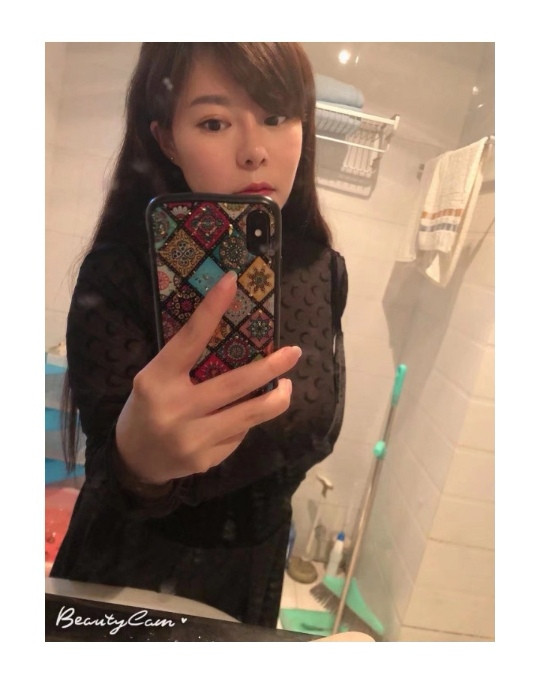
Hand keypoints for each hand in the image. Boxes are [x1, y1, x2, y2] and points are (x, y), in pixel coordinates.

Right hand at [115, 271, 300, 484]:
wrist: (134, 461)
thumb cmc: (148, 408)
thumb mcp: (156, 379)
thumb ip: (186, 364)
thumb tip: (237, 340)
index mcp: (156, 381)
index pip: (189, 340)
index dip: (211, 309)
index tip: (232, 282)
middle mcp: (174, 410)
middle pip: (234, 384)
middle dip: (271, 367)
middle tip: (294, 352)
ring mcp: (192, 440)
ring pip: (249, 415)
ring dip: (276, 398)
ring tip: (286, 384)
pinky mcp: (206, 461)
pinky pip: (239, 435)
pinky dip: (246, 421)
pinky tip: (243, 416)